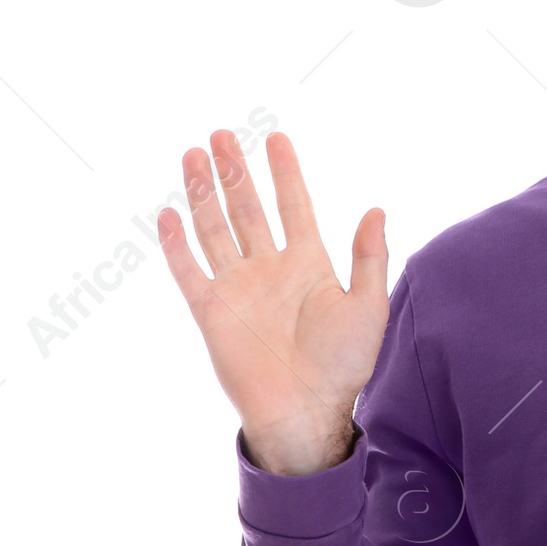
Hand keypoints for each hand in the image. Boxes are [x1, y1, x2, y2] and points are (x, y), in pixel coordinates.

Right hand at [157, 129, 389, 474]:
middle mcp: (270, 269)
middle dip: (235, 172)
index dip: (285, 173)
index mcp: (309, 264)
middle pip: (248, 209)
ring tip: (195, 155)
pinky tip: (169, 213)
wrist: (308, 410)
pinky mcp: (211, 312)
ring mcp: (238, 288)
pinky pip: (189, 270)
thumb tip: (377, 209)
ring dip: (204, 193)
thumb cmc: (346, 364)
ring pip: (215, 229)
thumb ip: (370, 257)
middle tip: (222, 134)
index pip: (294, 205)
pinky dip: (177, 243)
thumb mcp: (369, 305)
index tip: (276, 139)